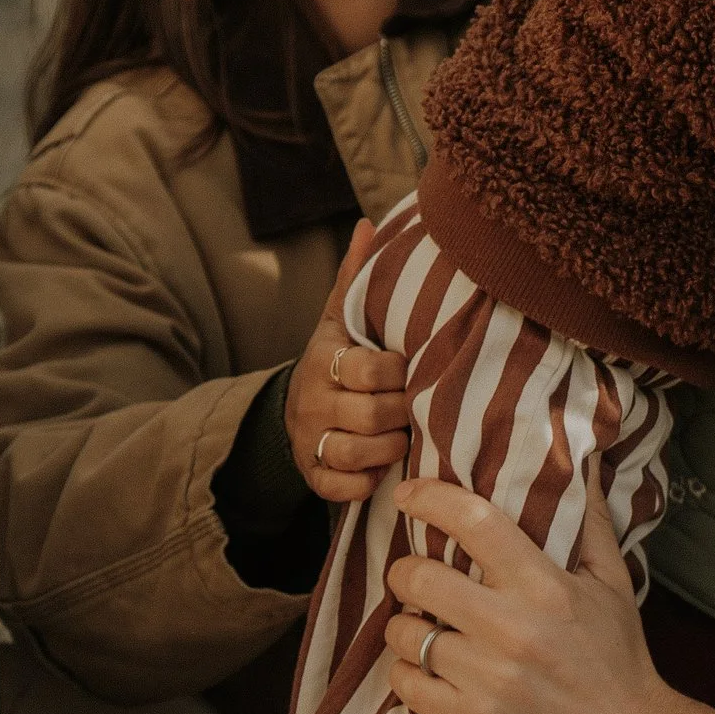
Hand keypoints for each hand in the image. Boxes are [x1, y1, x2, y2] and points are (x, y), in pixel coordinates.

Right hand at [283, 216, 413, 503]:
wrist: (295, 408)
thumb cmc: (337, 357)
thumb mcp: (340, 317)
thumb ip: (356, 277)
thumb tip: (369, 224)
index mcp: (323, 358)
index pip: (367, 369)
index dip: (399, 372)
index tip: (413, 367)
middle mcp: (312, 400)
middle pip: (370, 414)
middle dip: (403, 412)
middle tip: (418, 405)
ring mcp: (309, 440)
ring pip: (357, 453)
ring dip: (391, 447)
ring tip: (406, 435)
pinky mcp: (312, 476)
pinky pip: (341, 488)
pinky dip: (366, 482)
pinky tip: (382, 467)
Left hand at [387, 475, 714, 713]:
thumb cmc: (620, 662)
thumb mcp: (613, 584)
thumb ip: (590, 522)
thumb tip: (581, 462)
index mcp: (545, 586)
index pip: (474, 523)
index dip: (431, 499)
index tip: (407, 493)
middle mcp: (512, 629)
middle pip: (420, 579)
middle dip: (404, 572)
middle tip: (411, 576)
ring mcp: (488, 681)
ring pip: (406, 635)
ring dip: (404, 628)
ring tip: (419, 628)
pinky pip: (407, 686)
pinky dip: (406, 674)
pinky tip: (424, 671)